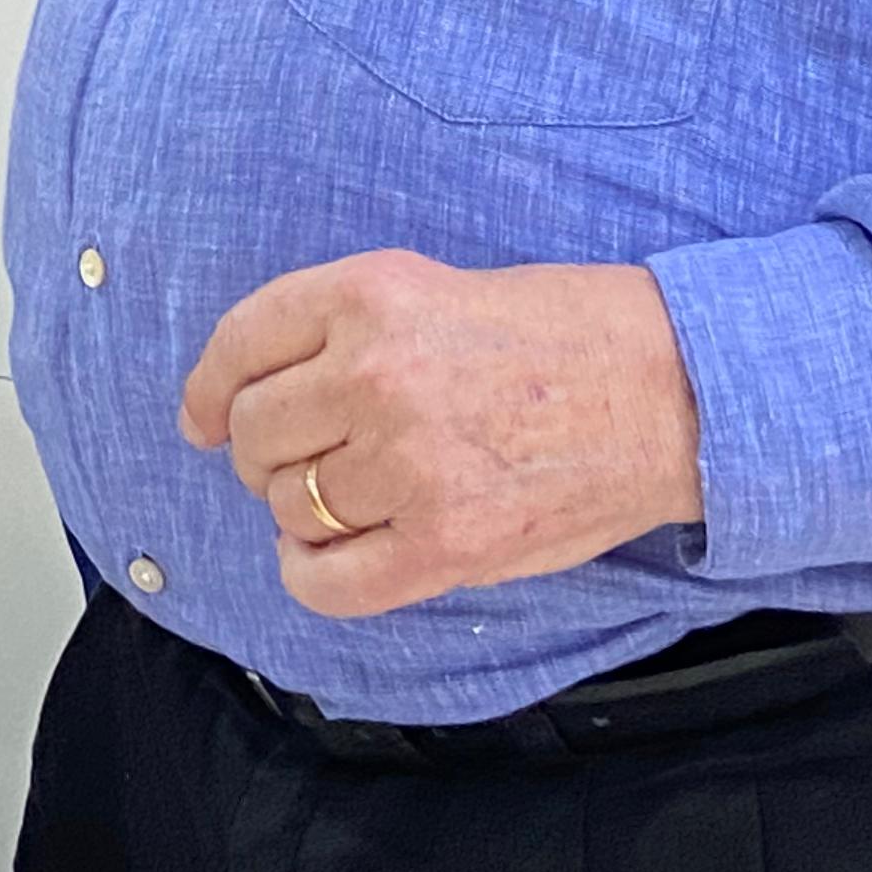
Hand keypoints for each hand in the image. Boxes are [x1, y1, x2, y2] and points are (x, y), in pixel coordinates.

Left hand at [179, 250, 703, 618]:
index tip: (201, 418)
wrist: (670, 390)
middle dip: (265, 452)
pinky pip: (328, 582)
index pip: (239, 344)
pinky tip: (328, 558)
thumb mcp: (431, 288)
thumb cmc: (558, 334)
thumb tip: (239, 398)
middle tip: (311, 456)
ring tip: (353, 496)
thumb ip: (337, 331)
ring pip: (289, 504)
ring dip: (302, 509)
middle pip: (254, 433)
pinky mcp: (446, 544)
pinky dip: (310, 576)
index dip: (206, 390)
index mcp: (369, 295)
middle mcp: (376, 374)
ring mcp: (409, 463)